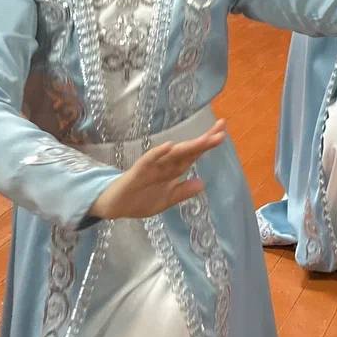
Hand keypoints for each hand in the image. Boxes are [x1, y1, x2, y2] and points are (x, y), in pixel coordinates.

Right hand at [89, 119, 227, 219]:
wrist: (114, 207)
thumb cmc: (140, 199)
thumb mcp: (165, 201)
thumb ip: (182, 192)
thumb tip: (202, 183)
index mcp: (173, 170)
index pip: (193, 154)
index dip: (207, 144)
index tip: (222, 132)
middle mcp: (165, 164)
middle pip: (187, 150)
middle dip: (204, 140)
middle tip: (221, 129)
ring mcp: (152, 166)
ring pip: (173, 153)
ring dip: (188, 145)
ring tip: (205, 138)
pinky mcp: (138, 171)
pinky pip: (149, 160)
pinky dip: (159, 153)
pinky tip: (169, 146)